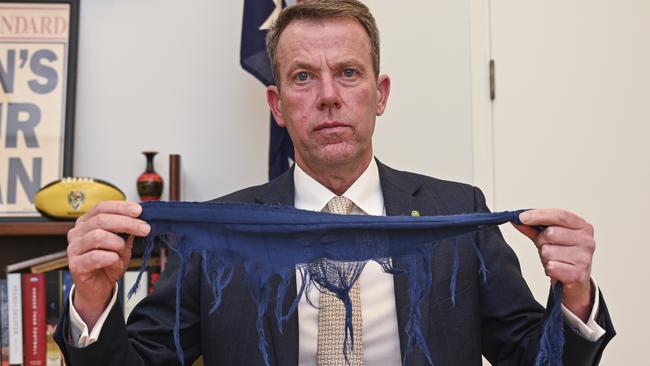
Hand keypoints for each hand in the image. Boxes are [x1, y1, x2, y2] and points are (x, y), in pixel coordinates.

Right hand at [66, 201, 149, 328]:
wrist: (99, 288)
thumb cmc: (108, 263)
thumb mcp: (122, 243)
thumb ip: (127, 231)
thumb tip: (140, 217)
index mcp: (86, 223)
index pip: (102, 207)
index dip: (121, 207)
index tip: (139, 211)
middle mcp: (77, 233)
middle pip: (101, 220)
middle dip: (127, 223)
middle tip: (144, 228)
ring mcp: (74, 249)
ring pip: (98, 236)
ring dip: (118, 243)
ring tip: (123, 252)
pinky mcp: (75, 265)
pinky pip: (95, 256)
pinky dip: (111, 258)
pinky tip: (115, 261)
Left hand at [513, 208, 594, 320]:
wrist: (575, 281)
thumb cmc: (562, 255)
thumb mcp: (549, 237)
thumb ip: (533, 227)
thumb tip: (516, 220)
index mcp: (583, 227)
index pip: (559, 215)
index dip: (538, 215)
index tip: (521, 217)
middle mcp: (587, 241)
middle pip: (550, 233)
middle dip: (541, 241)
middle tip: (548, 247)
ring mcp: (584, 258)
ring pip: (547, 251)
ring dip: (545, 257)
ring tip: (554, 260)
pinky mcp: (578, 274)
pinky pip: (550, 267)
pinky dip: (548, 269)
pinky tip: (557, 270)